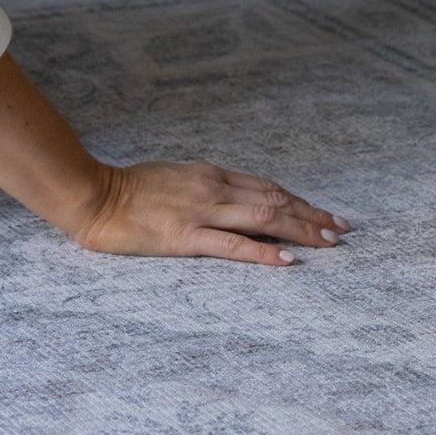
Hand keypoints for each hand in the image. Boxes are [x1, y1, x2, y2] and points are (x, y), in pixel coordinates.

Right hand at [72, 158, 351, 263]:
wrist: (94, 194)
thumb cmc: (130, 190)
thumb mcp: (177, 179)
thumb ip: (207, 189)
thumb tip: (236, 202)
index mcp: (212, 175)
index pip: (268, 187)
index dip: (300, 201)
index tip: (324, 214)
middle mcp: (214, 188)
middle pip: (275, 200)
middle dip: (312, 216)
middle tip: (342, 229)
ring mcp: (201, 211)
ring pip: (263, 217)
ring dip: (301, 229)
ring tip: (328, 242)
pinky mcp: (185, 236)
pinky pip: (232, 245)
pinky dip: (263, 251)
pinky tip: (286, 259)